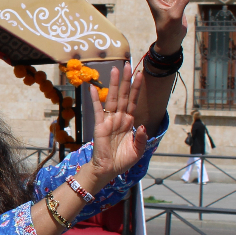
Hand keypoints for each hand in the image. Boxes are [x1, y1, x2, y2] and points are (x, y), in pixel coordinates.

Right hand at [88, 62, 148, 183]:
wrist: (108, 170)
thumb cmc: (122, 161)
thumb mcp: (138, 151)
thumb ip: (141, 138)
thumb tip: (142, 126)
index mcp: (129, 123)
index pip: (134, 101)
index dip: (137, 88)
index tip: (140, 74)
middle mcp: (120, 118)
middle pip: (124, 96)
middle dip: (126, 80)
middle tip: (128, 64)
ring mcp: (109, 121)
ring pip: (113, 99)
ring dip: (114, 84)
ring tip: (115, 70)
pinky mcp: (100, 126)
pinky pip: (98, 110)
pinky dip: (96, 99)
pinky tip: (93, 88)